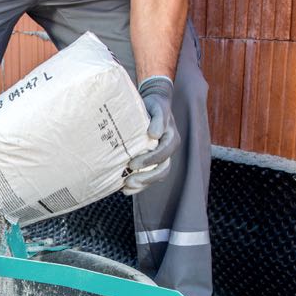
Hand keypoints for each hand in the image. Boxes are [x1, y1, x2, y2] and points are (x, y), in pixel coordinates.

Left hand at [123, 75, 179, 194]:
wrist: (153, 105)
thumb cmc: (154, 106)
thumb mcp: (157, 108)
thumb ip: (158, 120)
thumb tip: (154, 134)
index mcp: (171, 139)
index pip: (163, 154)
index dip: (149, 161)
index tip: (132, 164)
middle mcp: (168, 151)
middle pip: (162, 170)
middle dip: (146, 178)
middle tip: (128, 182)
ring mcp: (161, 157)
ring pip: (156, 176)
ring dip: (142, 185)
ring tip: (126, 189)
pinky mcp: (152, 161)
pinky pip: (148, 176)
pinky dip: (139, 184)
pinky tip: (125, 190)